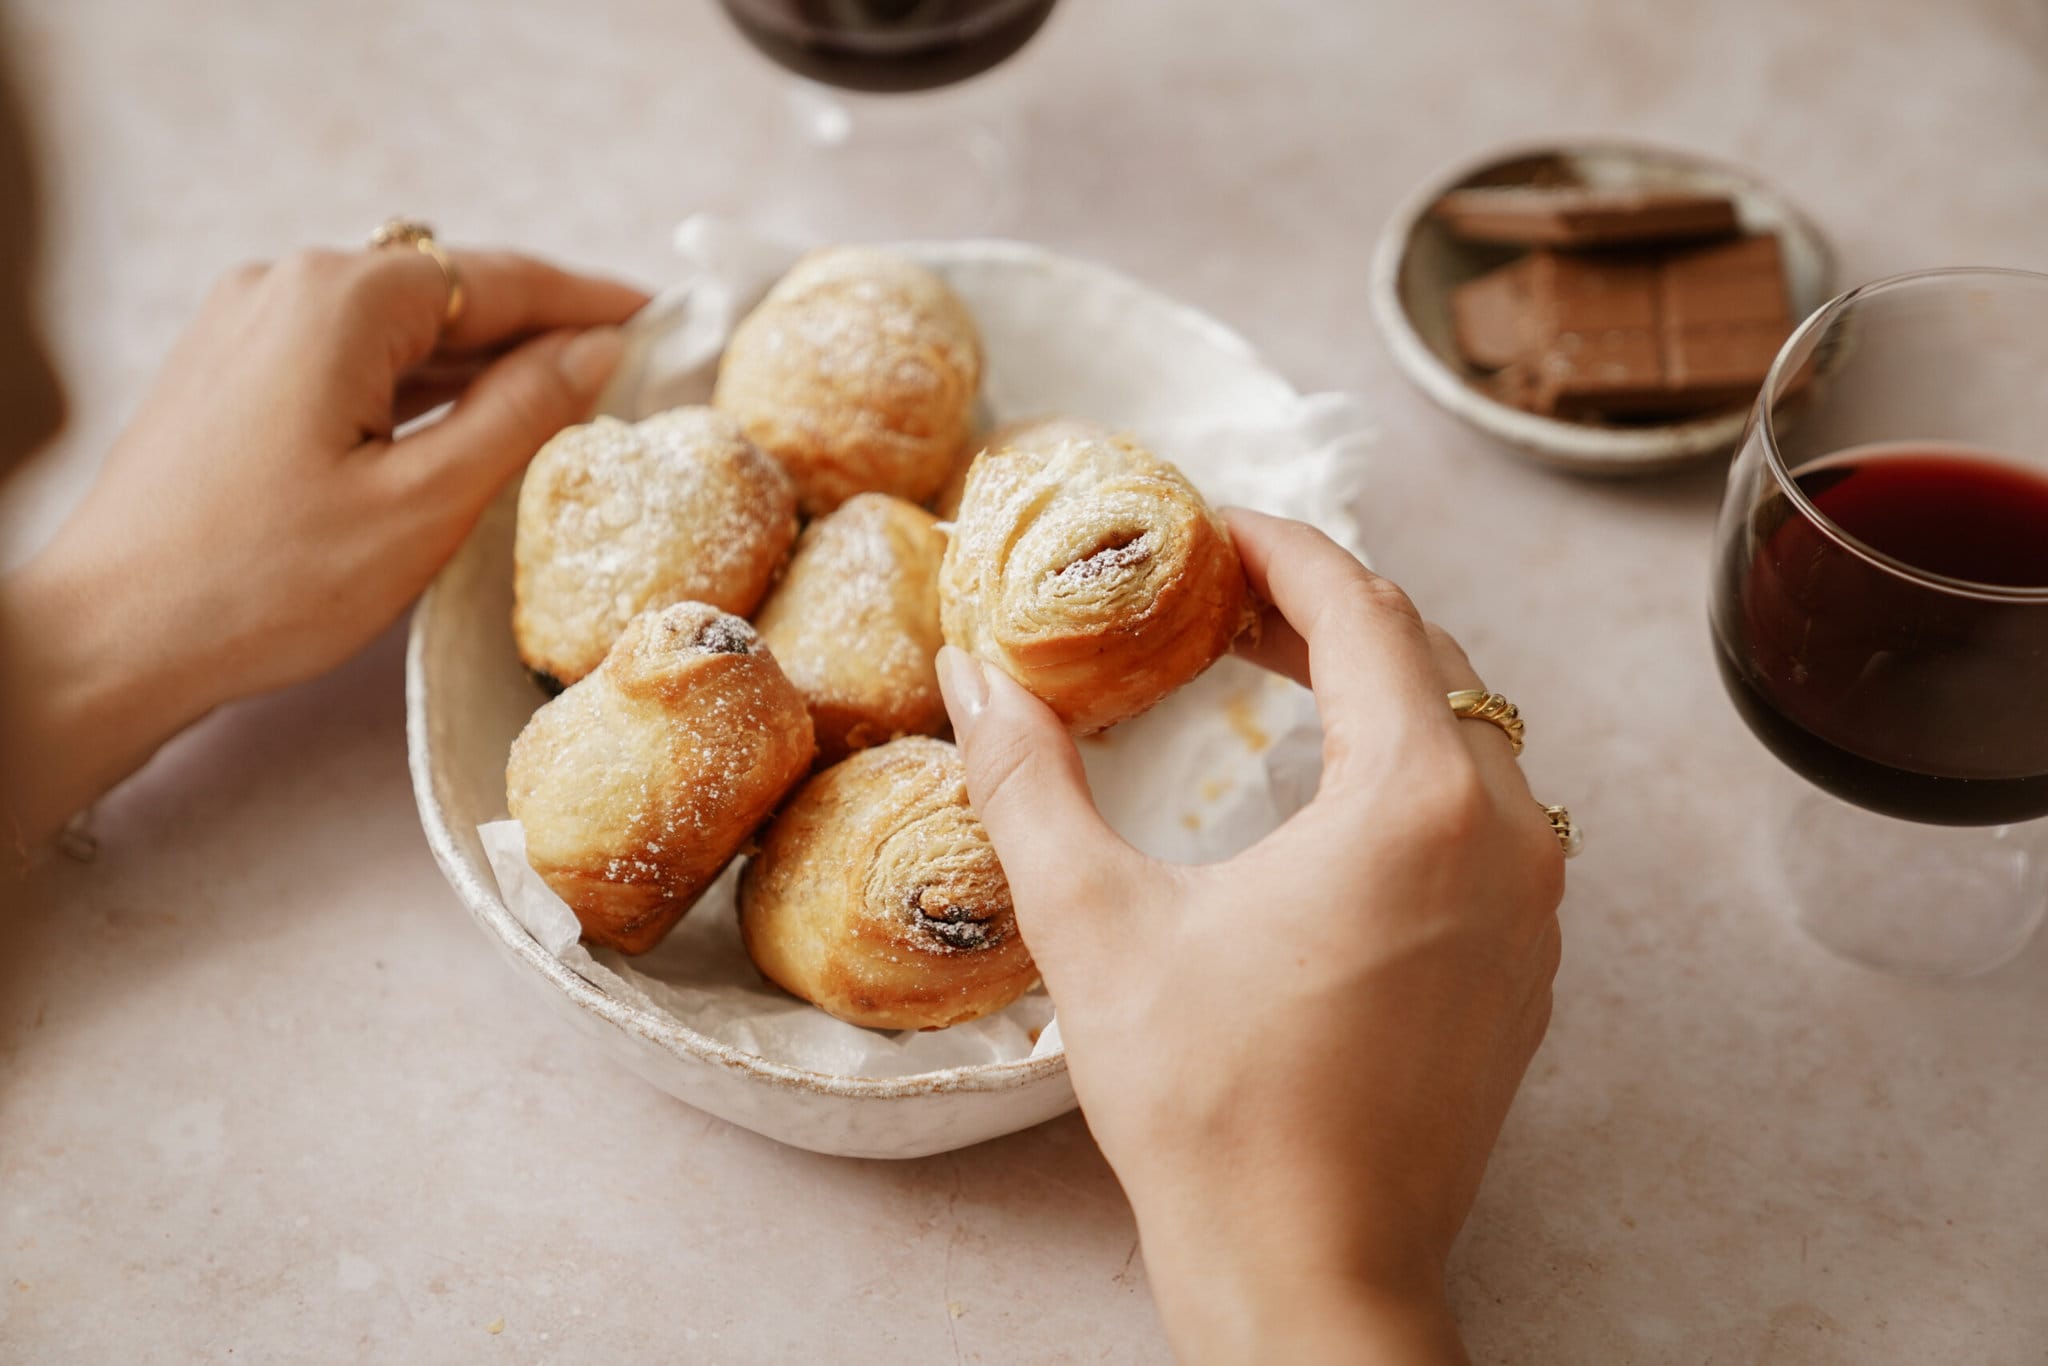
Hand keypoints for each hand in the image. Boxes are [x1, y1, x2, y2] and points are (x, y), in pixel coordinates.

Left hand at [0, 244, 646, 859]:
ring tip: (563, 392)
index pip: (498, 279)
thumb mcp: (424, 502)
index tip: (664, 314)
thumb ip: (522, 412)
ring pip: (399, 323)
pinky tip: (464, 415)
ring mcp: (248, 323)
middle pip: (447, 290)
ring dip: (479, 354)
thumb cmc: (265, 583)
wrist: (111, 638)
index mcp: (341, 302)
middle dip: (538, 325)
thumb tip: (598, 348)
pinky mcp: (229, 369)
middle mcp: (286, 286)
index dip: (589, 298)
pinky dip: (418, 377)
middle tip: (628, 361)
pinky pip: (350, 351)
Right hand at [934, 509, 1564, 1363]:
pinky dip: (1410, 770)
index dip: (1280, 550)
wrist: (1313, 1276)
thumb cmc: (1210, 1111)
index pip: (1363, 610)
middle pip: (1428, 660)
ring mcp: (1532, 908)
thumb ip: (1030, 781)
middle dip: (1322, 610)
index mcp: (1416, 802)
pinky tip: (1324, 800)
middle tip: (1218, 598)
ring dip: (1373, 688)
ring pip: (1467, 736)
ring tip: (1264, 676)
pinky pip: (1484, 815)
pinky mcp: (1526, 967)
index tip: (1210, 528)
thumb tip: (972, 676)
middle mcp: (1506, 837)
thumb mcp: (1097, 926)